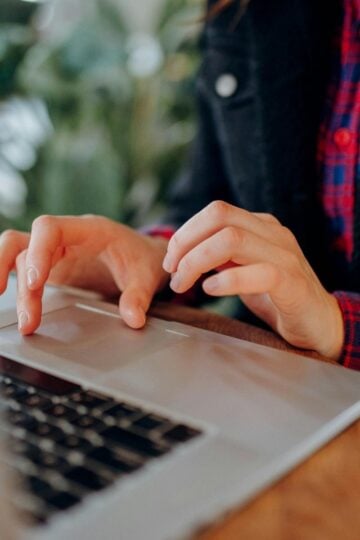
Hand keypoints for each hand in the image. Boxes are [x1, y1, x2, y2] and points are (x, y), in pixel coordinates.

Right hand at [0, 215, 168, 333]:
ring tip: (27, 324)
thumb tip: (133, 319)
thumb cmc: (143, 258)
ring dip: (19, 290)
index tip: (36, 283)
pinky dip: (18, 288)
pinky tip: (21, 311)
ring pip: (20, 259)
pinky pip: (24, 271)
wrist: (145, 256)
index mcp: (88, 229)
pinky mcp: (52, 268)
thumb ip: (139, 295)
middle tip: (27, 314)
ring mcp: (56, 252)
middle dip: (19, 277)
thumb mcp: (147, 274)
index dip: (37, 252)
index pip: (49, 228)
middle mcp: (66, 237)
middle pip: (25, 245)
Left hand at [163, 201, 343, 359]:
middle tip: (172, 271)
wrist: (320, 324)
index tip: (171, 260)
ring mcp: (285, 256)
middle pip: (219, 217)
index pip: (216, 211)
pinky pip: (258, 273)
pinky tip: (210, 291)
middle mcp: (274, 234)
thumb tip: (185, 253)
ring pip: (232, 239)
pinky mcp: (293, 283)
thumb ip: (222, 257)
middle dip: (185, 242)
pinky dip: (226, 281)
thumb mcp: (245, 270)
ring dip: (196, 262)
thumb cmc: (278, 298)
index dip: (186, 232)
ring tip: (183, 284)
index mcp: (261, 227)